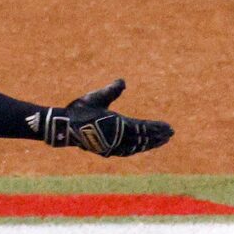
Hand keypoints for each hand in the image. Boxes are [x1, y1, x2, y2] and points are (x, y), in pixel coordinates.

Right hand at [35, 79, 172, 157]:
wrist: (63, 126)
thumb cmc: (79, 110)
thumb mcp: (96, 97)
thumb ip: (111, 90)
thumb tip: (123, 81)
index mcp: (117, 123)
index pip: (143, 127)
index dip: (157, 128)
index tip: (169, 127)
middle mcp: (117, 137)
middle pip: (143, 139)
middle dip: (158, 136)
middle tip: (171, 134)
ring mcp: (112, 146)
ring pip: (137, 147)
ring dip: (150, 144)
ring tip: (162, 141)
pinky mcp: (107, 150)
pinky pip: (127, 151)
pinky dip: (138, 149)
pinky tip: (141, 148)